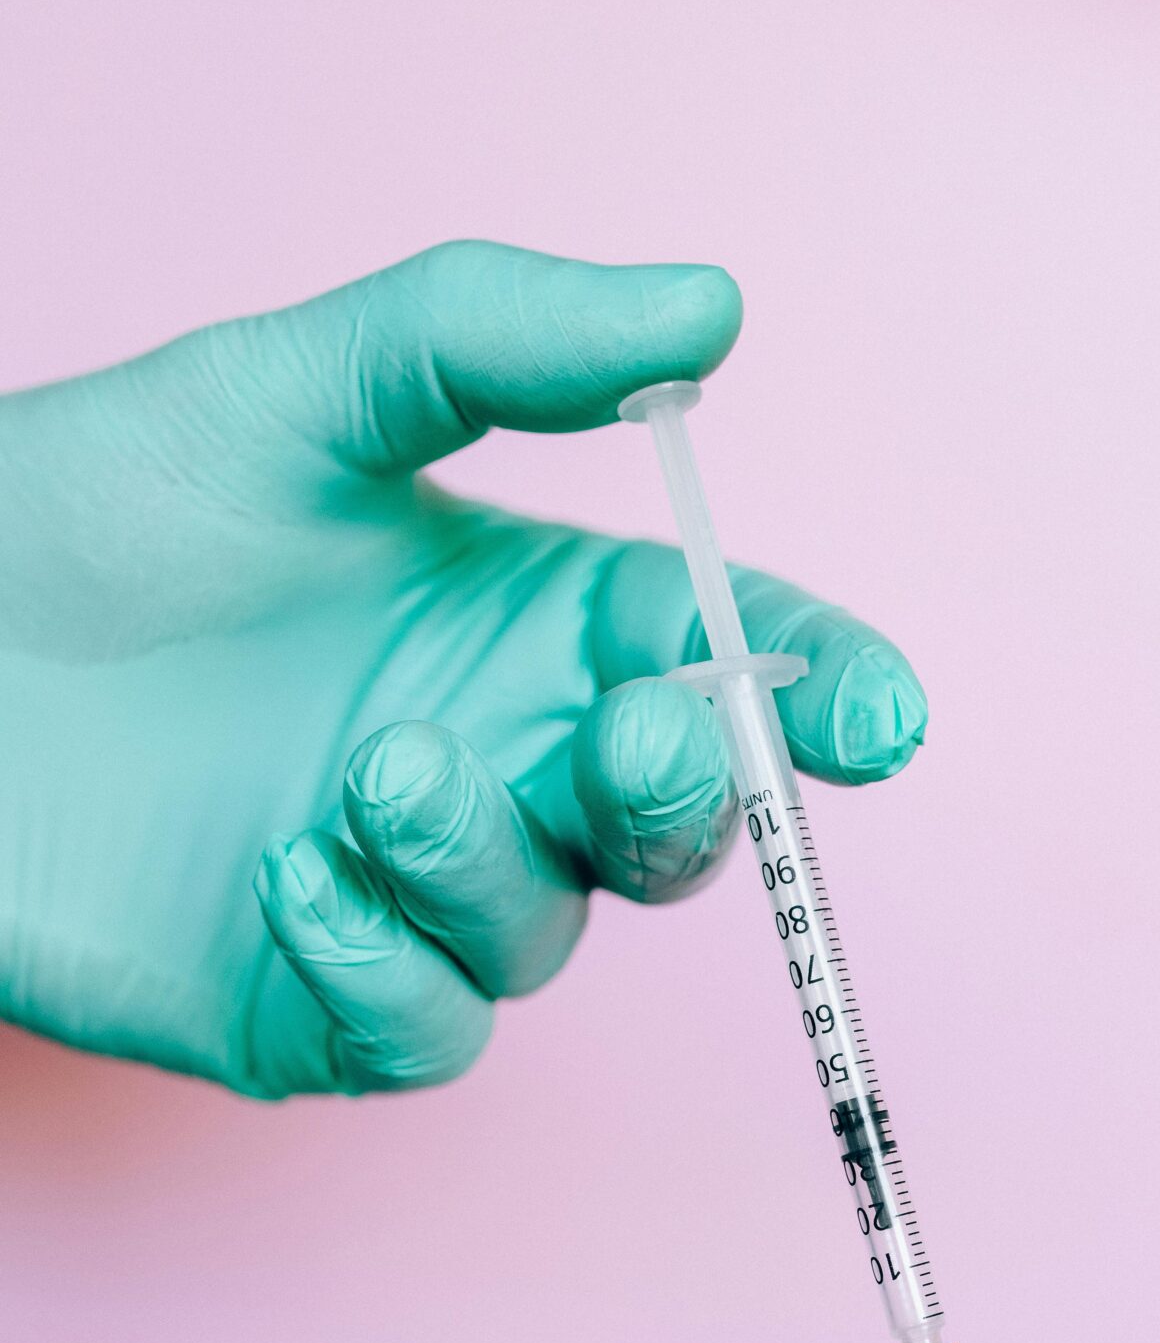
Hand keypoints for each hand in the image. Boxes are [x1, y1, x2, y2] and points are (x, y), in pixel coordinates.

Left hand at [0, 242, 927, 1095]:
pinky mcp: (330, 1011)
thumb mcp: (298, 390)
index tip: (877, 714)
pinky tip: (287, 874)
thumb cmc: (99, 518)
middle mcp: (509, 771)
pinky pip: (431, 1034)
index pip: (734, 668)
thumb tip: (710, 307)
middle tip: (620, 727)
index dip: (825, 696)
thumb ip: (498, 344)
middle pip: (675, 825)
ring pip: (551, 935)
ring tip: (366, 772)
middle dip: (680, 788)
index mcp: (540, 628)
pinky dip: (384, 966)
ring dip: (485, 859)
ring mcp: (426, 903)